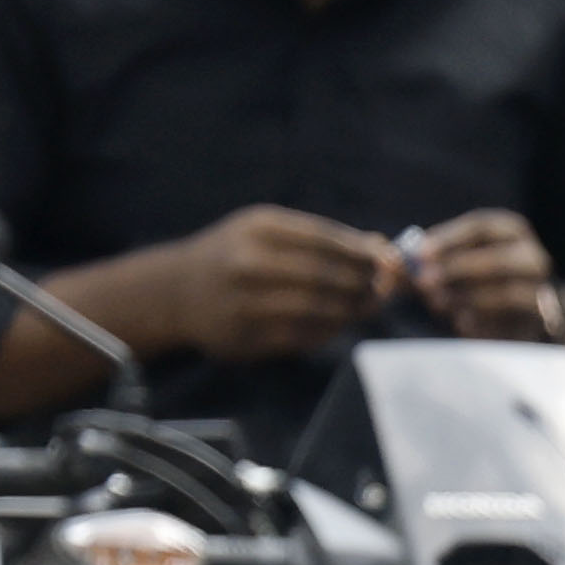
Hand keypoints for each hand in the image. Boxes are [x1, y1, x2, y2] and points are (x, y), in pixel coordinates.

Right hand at [143, 206, 397, 361]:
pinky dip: (328, 331)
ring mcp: (244, 302)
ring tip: (366, 306)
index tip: (389, 262)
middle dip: (363, 284)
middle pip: (324, 275)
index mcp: (259, 228)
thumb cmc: (235, 254)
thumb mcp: (268, 231)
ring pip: (316, 309)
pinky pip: (300, 337)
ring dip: (350, 311)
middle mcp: (248, 262)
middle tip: (384, 290)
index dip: (363, 253)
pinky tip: (339, 324)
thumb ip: (322, 238)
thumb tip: (382, 248)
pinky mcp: (243, 337)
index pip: (325, 239)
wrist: (175, 291)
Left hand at [411, 210, 564, 358]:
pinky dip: (486, 324)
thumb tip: (389, 269)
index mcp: (511, 231)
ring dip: (468, 299)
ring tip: (438, 305)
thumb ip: (425, 263)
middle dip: (456, 271)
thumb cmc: (480, 281)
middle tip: (423, 282)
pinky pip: (512, 324)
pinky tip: (462, 325)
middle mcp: (533, 256)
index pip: (480, 228)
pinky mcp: (543, 323)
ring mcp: (543, 291)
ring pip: (507, 294)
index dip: (448, 240)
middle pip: (496, 261)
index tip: (419, 254)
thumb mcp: (457, 261)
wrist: (530, 314)